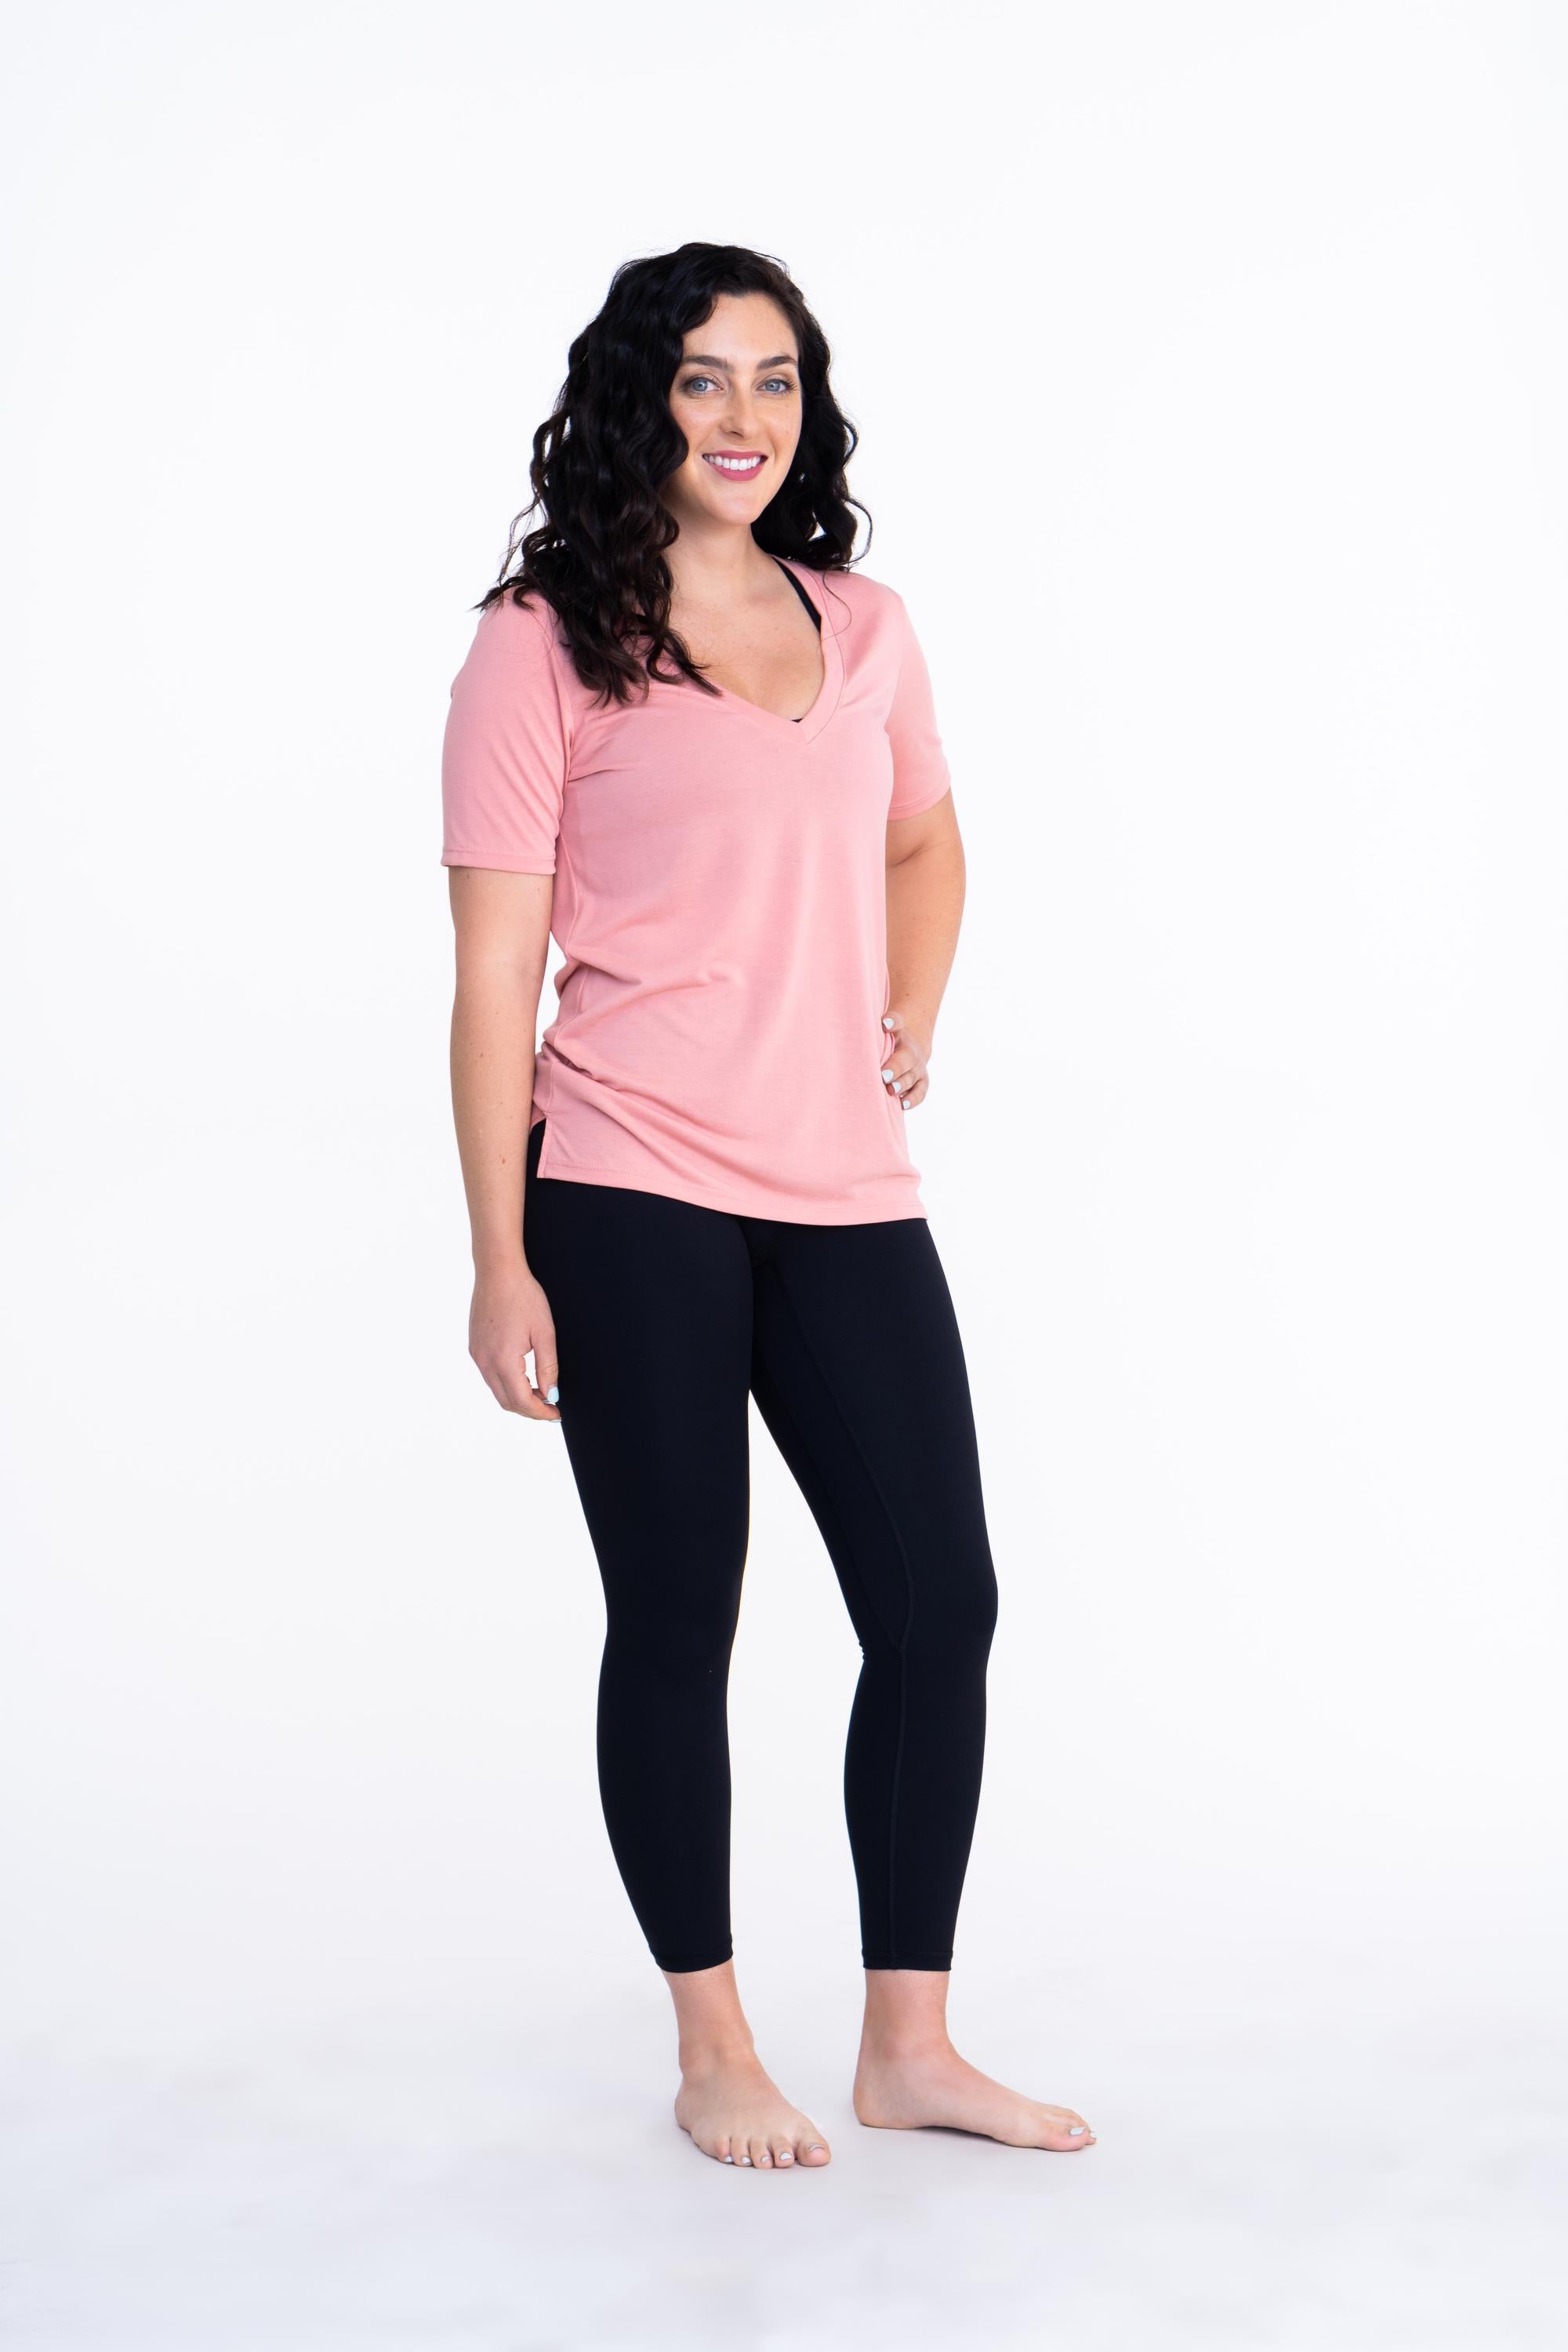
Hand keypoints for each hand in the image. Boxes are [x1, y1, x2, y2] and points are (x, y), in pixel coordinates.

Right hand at [469, 1261, 561, 1420]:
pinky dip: (507, 1384)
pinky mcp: (475, 1347)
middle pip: (507, 1402)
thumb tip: (552, 1395)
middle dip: (530, 1409)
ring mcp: (477, 1355)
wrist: (498, 1272)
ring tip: (540, 1392)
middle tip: (551, 1406)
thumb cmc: (523, 1296)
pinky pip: (490, 1376)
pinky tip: (523, 1376)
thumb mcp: (544, 1333)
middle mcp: (485, 1361)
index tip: (556, 1413)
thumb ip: (548, 1367)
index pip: (522, 1401)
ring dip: (518, 1397)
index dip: (541, 1412)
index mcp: (503, 1360)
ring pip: (497, 1391)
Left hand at [879, 1007, 932, 1109]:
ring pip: (912, 1078)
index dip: (892, 1025)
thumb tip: (884, 1023)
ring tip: (892, 1090)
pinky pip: (920, 1093)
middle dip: (896, 1068)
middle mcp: (912, 1054)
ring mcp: (918, 1070)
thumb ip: (888, 1024)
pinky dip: (913, 1099)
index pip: (898, 1026)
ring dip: (902, 1084)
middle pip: (906, 1059)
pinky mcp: (921, 1083)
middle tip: (884, 1075)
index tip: (884, 1027)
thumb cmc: (891, 1041)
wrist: (911, 1049)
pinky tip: (903, 1105)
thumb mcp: (889, 1029)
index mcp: (900, 1035)